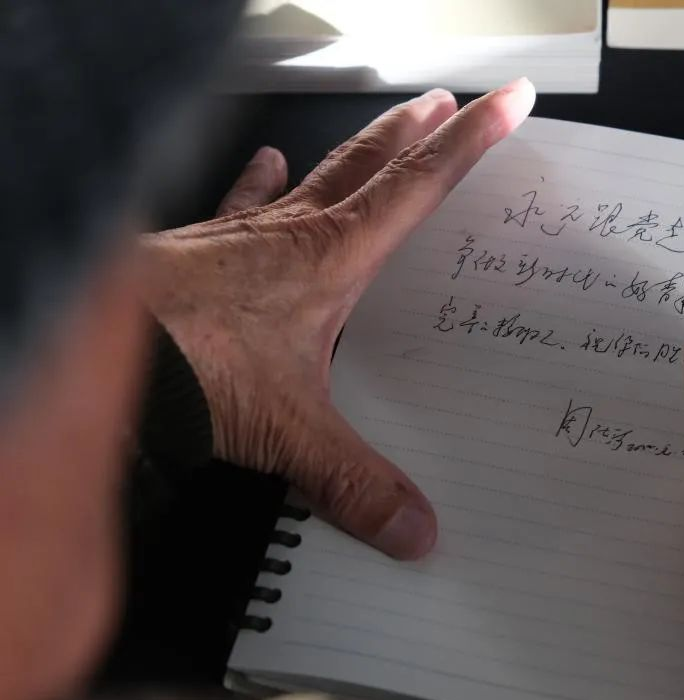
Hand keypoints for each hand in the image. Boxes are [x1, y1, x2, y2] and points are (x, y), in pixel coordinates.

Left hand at [140, 79, 535, 559]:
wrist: (96, 352)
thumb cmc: (190, 368)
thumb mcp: (289, 433)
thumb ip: (355, 481)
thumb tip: (413, 528)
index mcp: (333, 260)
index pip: (419, 187)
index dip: (470, 143)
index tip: (504, 104)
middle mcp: (292, 234)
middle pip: (371, 165)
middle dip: (418, 130)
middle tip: (449, 104)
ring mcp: (244, 235)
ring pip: (318, 174)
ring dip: (358, 150)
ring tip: (386, 126)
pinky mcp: (203, 250)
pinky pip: (243, 202)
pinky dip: (260, 183)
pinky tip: (266, 165)